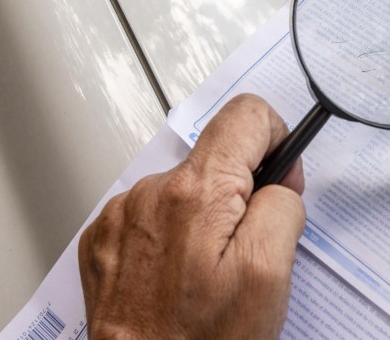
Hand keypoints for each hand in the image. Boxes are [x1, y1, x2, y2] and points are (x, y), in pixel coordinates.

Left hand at [78, 94, 304, 338]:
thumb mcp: (269, 274)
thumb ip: (283, 206)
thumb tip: (278, 182)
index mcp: (195, 194)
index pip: (245, 115)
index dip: (276, 139)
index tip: (278, 178)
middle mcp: (149, 194)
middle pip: (219, 154)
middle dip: (245, 190)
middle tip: (248, 244)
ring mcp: (122, 215)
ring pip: (189, 185)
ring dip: (209, 215)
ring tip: (209, 268)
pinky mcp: (107, 237)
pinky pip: (157, 211)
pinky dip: (177, 232)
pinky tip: (181, 271)